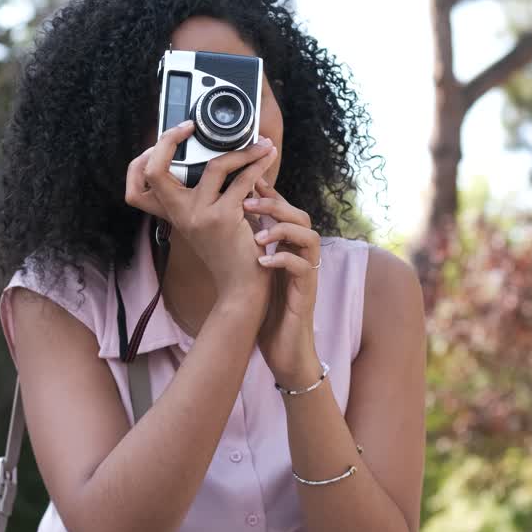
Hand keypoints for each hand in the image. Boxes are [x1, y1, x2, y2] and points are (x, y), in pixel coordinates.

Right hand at [125, 121, 277, 294]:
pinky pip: (242, 181)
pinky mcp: (222, 218)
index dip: (143, 159)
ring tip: (262, 145)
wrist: (241, 284)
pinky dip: (258, 166)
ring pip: (214, 166)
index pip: (137, 185)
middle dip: (168, 140)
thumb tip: (220, 152)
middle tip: (191, 126)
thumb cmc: (230, 248)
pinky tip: (267, 159)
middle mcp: (178, 214)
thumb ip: (204, 192)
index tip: (171, 136)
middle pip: (155, 171)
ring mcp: (198, 216)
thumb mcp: (208, 219)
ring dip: (242, 151)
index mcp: (172, 213)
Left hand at [244, 179, 322, 386]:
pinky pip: (304, 269)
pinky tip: (262, 263)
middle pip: (300, 216)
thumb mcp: (254, 274)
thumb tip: (223, 223)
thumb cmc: (267, 311)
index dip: (268, 194)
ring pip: (309, 237)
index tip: (245, 182)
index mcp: (288, 249)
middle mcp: (301, 257)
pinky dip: (284, 261)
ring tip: (256, 236)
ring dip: (282, 230)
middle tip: (247, 204)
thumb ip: (248, 248)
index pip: (284, 211)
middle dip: (275, 205)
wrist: (283, 350)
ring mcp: (307, 274)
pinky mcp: (307, 294)